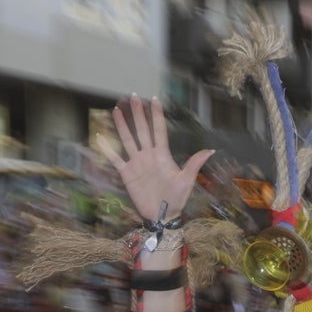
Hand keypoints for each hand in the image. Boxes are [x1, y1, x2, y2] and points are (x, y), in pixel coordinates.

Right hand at [98, 95, 214, 222]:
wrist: (162, 215)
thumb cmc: (176, 199)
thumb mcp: (186, 181)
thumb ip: (194, 164)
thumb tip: (211, 150)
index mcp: (162, 155)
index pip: (159, 130)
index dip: (156, 115)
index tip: (154, 99)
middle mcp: (148, 155)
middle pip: (141, 130)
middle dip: (138, 113)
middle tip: (132, 96)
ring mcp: (137, 163)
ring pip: (128, 139)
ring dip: (122, 125)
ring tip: (117, 109)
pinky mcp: (127, 173)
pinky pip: (115, 158)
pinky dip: (107, 148)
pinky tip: (101, 136)